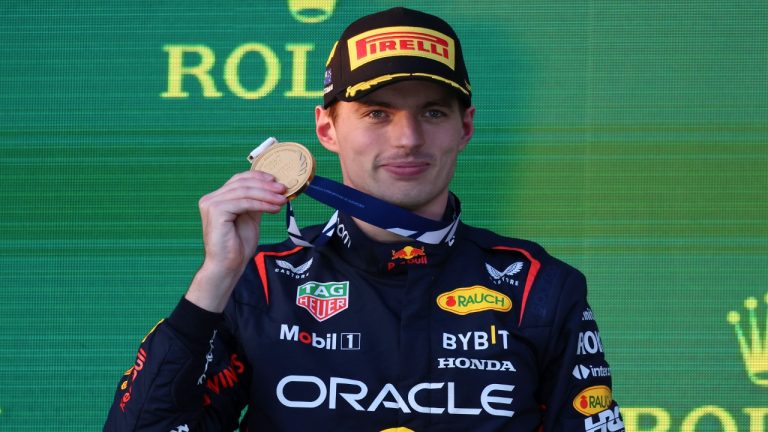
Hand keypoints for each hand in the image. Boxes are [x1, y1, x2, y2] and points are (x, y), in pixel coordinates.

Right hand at [185, 170, 286, 311]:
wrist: (228, 265)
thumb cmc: (238, 245)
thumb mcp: (250, 218)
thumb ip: (256, 202)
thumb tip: (273, 188)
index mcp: (217, 198)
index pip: (239, 179)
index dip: (258, 176)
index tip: (276, 180)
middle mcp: (211, 199)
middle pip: (242, 183)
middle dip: (266, 186)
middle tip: (283, 189)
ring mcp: (211, 204)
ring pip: (245, 192)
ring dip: (267, 195)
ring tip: (282, 200)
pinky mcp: (216, 211)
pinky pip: (244, 203)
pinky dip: (262, 204)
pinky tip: (274, 209)